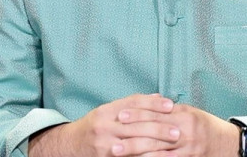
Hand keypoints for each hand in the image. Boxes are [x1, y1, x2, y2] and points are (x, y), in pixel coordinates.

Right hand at [28, 94, 178, 156]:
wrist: (68, 147)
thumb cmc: (92, 129)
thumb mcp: (107, 112)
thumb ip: (131, 105)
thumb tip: (158, 96)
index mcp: (106, 110)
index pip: (133, 103)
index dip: (153, 103)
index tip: (171, 105)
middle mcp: (104, 125)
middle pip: (137, 123)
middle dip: (159, 126)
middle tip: (178, 129)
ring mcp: (105, 143)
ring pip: (135, 142)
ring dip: (156, 144)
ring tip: (172, 144)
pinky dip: (145, 156)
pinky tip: (157, 156)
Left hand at [116, 103, 239, 156]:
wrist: (229, 144)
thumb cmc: (207, 126)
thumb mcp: (190, 113)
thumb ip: (170, 110)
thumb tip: (150, 103)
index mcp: (184, 115)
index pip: (155, 112)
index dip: (136, 113)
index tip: (119, 114)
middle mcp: (185, 131)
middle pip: (152, 131)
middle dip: (131, 132)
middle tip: (112, 133)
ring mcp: (186, 148)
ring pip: (155, 149)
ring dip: (134, 150)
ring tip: (116, 150)